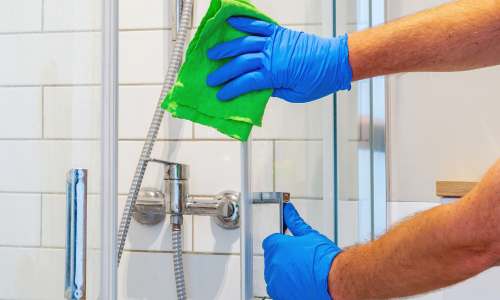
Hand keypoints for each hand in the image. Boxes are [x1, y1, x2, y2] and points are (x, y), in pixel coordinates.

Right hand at [206, 17, 351, 102]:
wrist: (336, 61)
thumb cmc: (319, 80)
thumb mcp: (295, 95)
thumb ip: (274, 91)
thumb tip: (259, 90)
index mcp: (274, 74)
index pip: (245, 82)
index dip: (231, 89)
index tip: (220, 94)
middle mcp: (271, 55)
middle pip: (240, 63)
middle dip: (223, 71)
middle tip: (210, 78)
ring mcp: (275, 42)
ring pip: (244, 43)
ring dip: (226, 47)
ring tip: (212, 52)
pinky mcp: (280, 32)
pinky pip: (259, 25)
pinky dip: (245, 22)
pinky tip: (231, 21)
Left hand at [263, 203, 341, 299]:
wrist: (335, 280)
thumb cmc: (325, 259)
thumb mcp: (310, 235)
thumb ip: (295, 222)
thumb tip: (288, 211)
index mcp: (277, 246)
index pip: (270, 241)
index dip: (280, 243)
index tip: (288, 246)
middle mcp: (273, 264)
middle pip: (272, 258)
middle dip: (283, 257)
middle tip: (300, 259)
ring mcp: (275, 281)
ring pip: (273, 273)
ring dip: (283, 272)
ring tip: (301, 271)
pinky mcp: (280, 295)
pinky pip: (277, 288)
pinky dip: (285, 285)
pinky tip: (299, 281)